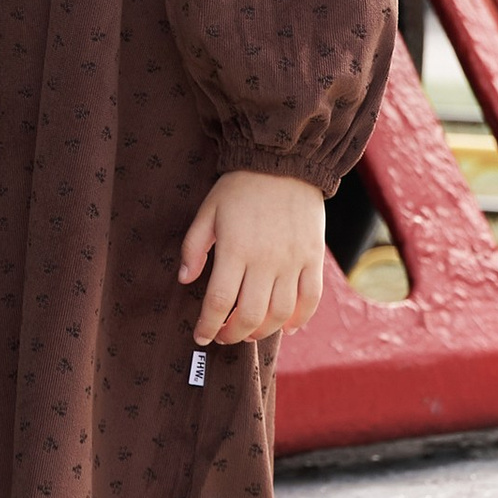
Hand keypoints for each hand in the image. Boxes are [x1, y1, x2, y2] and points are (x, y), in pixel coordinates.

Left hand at [178, 170, 327, 348]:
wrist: (284, 161)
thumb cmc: (240, 187)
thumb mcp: (208, 211)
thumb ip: (194, 247)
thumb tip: (185, 280)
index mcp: (235, 249)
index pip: (220, 301)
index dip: (208, 325)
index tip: (201, 336)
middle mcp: (266, 260)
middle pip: (251, 315)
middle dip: (234, 334)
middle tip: (224, 335)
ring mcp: (293, 261)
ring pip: (280, 313)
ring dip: (263, 331)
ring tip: (250, 332)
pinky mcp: (313, 258)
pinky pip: (310, 299)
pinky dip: (300, 320)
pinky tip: (287, 328)